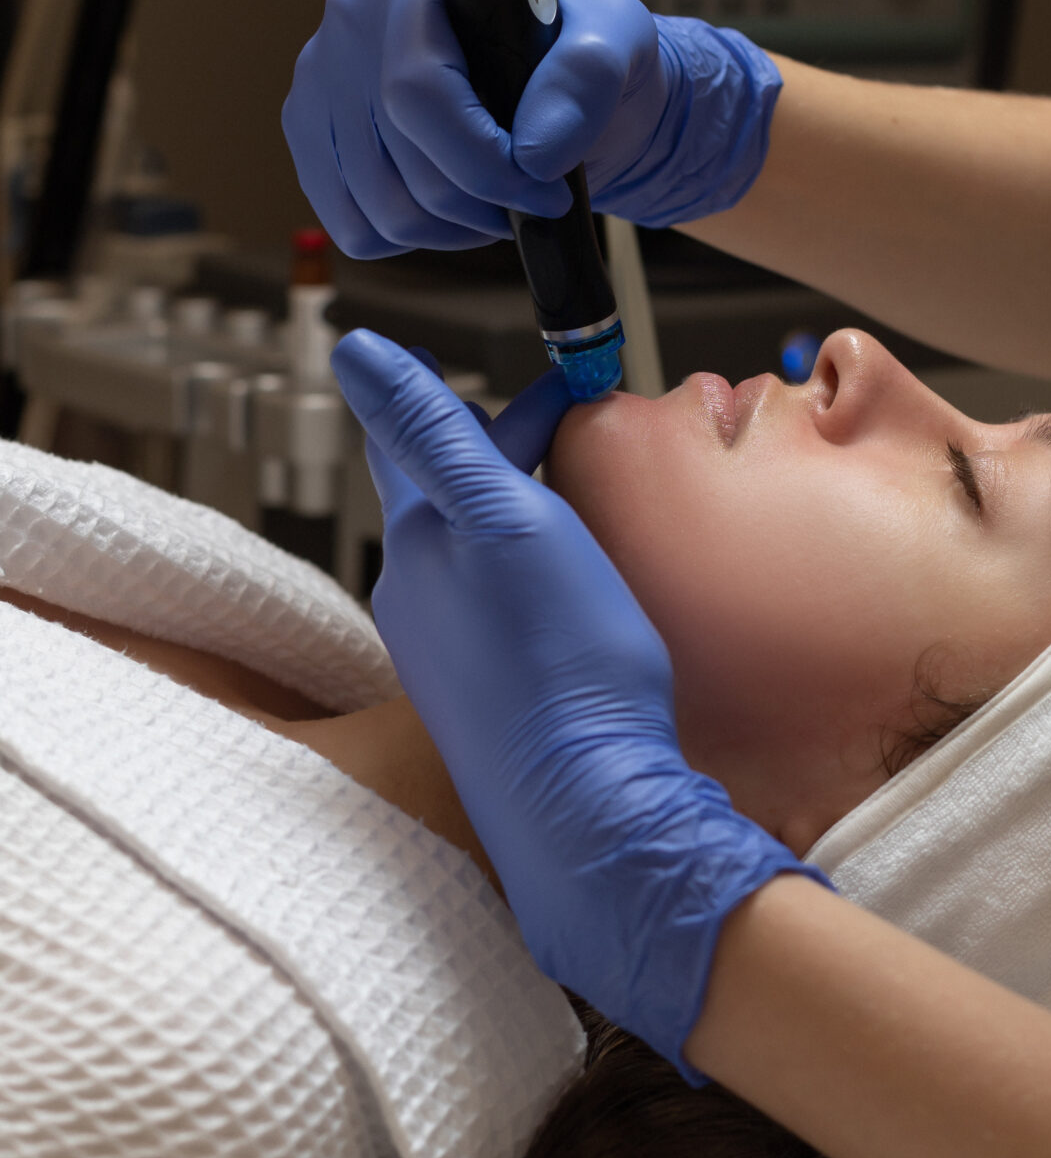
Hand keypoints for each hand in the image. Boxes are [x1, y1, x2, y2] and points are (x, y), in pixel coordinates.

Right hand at [284, 0, 781, 257]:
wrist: (559, 93)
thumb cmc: (580, 61)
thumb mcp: (616, 44)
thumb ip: (586, 80)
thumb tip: (534, 154)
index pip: (417, 90)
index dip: (483, 162)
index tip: (546, 190)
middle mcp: (351, 17)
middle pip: (397, 157)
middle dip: (479, 203)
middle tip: (532, 201)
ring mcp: (321, 79)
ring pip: (378, 205)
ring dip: (452, 229)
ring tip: (497, 206)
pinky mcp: (313, 137)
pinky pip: (353, 227)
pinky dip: (413, 240)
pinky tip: (452, 210)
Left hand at [331, 330, 808, 1073]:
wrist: (590, 806)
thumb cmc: (562, 666)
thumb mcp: (505, 519)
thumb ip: (430, 431)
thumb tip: (355, 351)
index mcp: (419, 543)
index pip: (432, 437)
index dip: (505, 403)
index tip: (574, 388)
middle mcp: (416, 599)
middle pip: (453, 497)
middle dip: (513, 458)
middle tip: (587, 439)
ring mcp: (446, 654)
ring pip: (475, 558)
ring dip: (521, 522)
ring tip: (583, 512)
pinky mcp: (483, 700)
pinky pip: (499, 616)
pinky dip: (533, 584)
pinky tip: (573, 603)